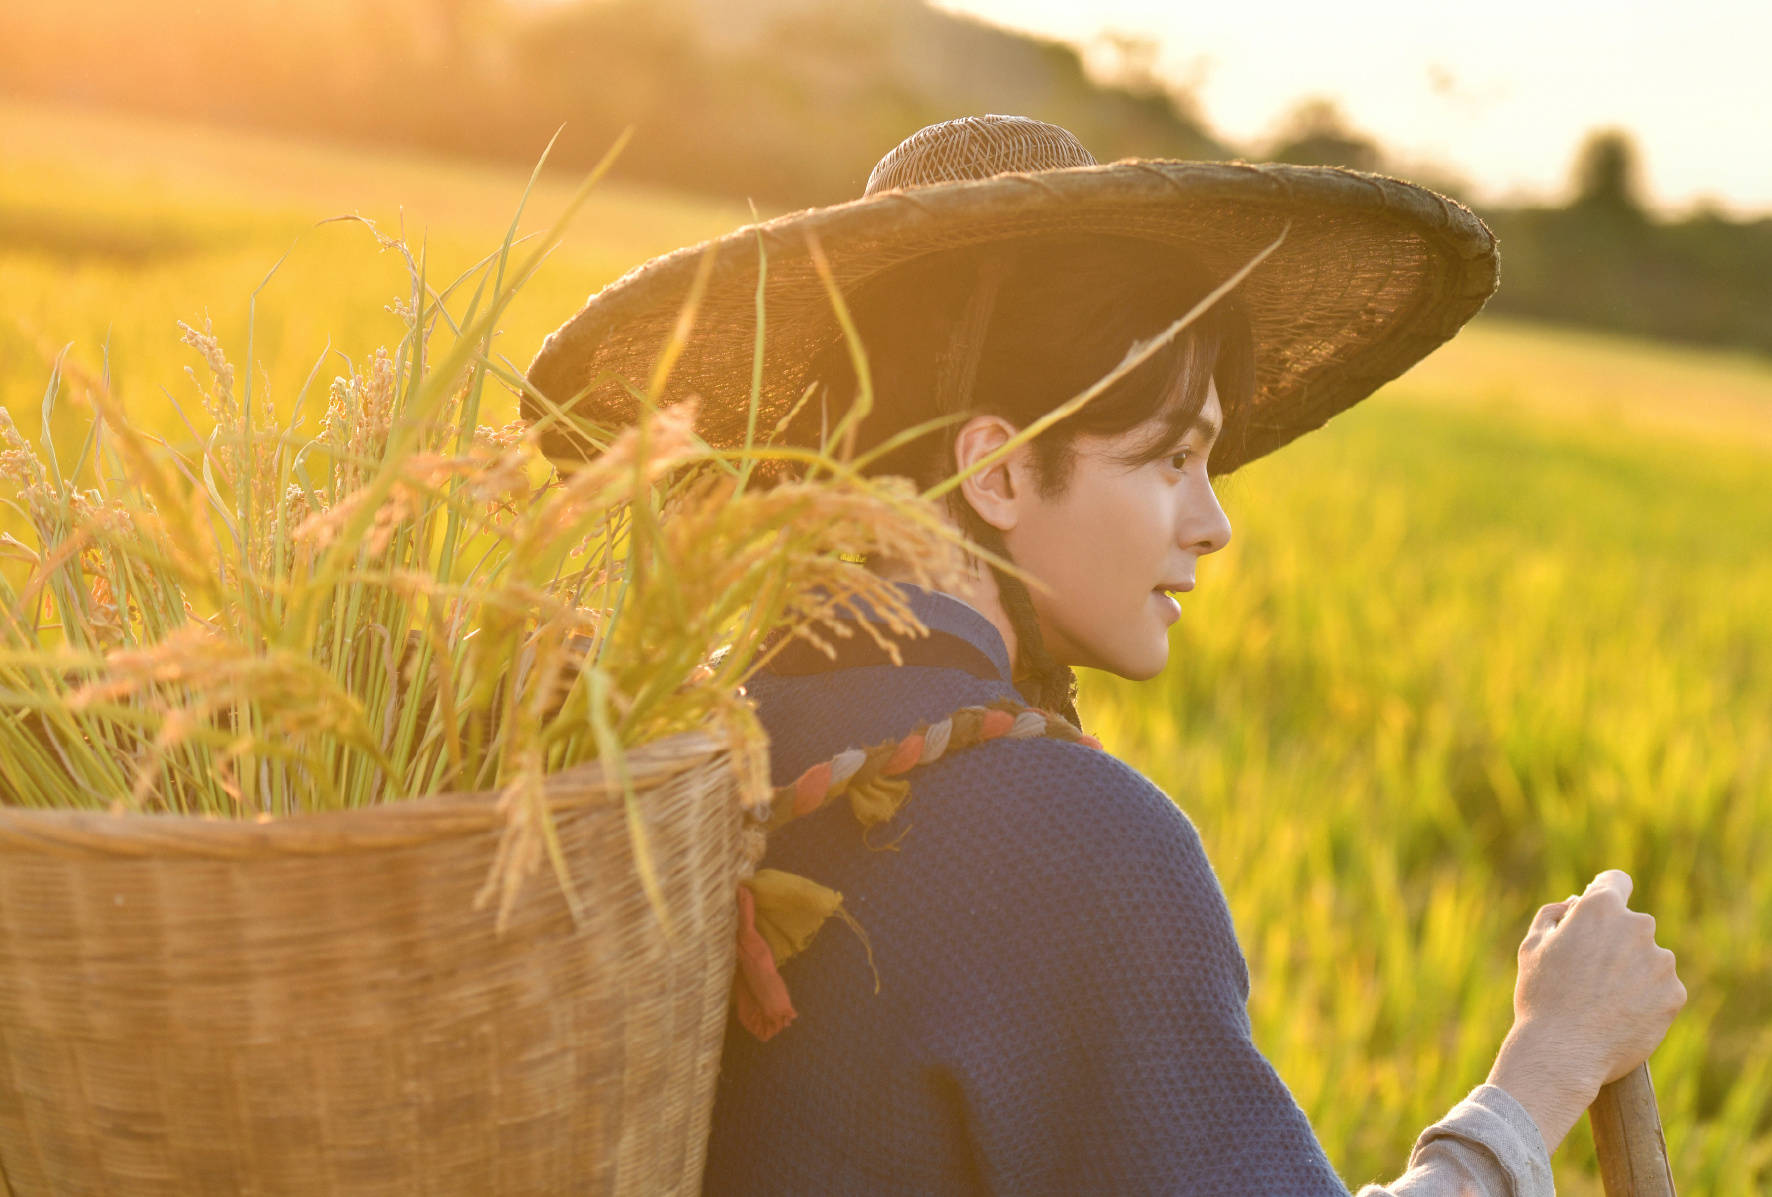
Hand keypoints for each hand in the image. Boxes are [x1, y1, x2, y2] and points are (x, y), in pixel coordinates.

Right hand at [1486, 869, 1686, 1154]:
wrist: (1565, 1051)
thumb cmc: (1541, 996)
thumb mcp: (1532, 946)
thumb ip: (1554, 914)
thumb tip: (1575, 904)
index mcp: (1600, 908)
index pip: (1615, 881)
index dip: (1604, 892)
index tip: (1598, 911)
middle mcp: (1637, 926)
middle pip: (1632, 924)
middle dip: (1616, 940)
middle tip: (1590, 972)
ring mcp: (1661, 961)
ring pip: (1649, 958)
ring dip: (1633, 970)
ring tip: (1604, 1001)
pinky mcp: (1675, 994)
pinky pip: (1661, 989)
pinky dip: (1646, 999)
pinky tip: (1620, 1016)